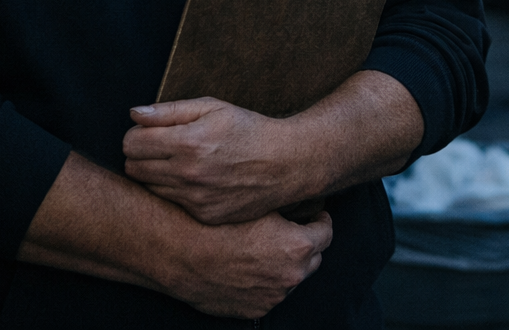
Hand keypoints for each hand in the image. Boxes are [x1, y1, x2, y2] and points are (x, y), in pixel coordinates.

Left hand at [124, 97, 312, 224]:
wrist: (285, 163)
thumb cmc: (247, 129)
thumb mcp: (212, 107)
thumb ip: (169, 111)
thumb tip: (134, 114)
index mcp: (188, 142)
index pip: (131, 143)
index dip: (138, 134)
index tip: (151, 132)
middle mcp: (188, 174)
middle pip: (133, 168)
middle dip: (142, 154)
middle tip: (163, 147)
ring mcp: (195, 199)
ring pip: (148, 188)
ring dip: (157, 175)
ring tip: (181, 163)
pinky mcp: (203, 215)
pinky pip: (172, 204)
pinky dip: (177, 192)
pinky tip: (197, 180)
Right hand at [167, 210, 331, 318]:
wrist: (181, 254)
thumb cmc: (217, 224)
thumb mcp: (259, 204)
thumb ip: (289, 205)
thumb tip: (304, 199)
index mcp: (298, 246)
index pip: (327, 232)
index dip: (320, 220)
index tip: (314, 215)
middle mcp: (291, 275)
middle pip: (313, 257)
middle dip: (306, 243)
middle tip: (290, 230)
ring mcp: (274, 295)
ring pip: (292, 277)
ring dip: (286, 265)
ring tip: (265, 249)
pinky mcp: (255, 309)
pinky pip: (271, 293)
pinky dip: (267, 282)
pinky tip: (250, 267)